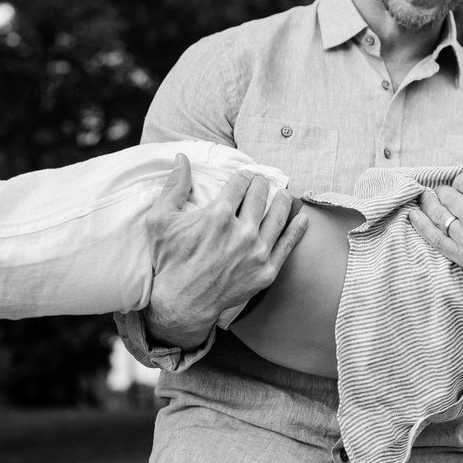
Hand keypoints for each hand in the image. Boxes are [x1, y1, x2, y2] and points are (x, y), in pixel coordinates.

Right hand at [141, 156, 307, 350]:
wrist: (182, 304)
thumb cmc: (169, 261)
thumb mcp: (160, 220)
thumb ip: (173, 186)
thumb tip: (182, 158)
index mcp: (219, 214)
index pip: (241, 184)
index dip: (243, 177)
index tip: (244, 177)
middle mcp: (243, 231)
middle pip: (261, 196)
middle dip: (261, 185)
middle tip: (262, 182)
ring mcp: (257, 252)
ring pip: (278, 216)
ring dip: (282, 201)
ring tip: (283, 194)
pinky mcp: (266, 271)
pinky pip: (287, 245)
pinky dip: (297, 229)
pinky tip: (302, 218)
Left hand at [406, 144, 462, 333]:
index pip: (462, 180)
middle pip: (447, 195)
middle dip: (445, 193)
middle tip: (444, 194)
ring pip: (437, 213)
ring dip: (429, 204)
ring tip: (424, 200)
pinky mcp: (462, 256)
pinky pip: (433, 237)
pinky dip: (420, 224)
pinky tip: (413, 216)